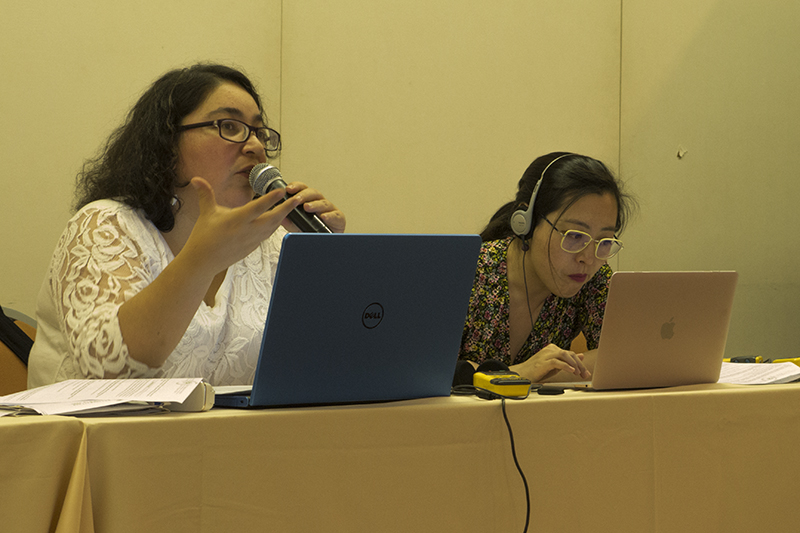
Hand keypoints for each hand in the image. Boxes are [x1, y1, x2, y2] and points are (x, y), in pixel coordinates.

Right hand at [184, 177, 302, 275]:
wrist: (203, 261)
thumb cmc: (203, 236)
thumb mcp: (206, 213)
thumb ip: (205, 194)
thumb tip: (196, 179)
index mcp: (237, 220)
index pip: (258, 207)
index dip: (271, 198)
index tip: (282, 191)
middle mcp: (247, 231)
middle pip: (272, 219)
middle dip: (286, 209)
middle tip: (297, 200)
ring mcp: (251, 241)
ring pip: (272, 228)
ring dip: (283, 217)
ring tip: (292, 208)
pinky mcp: (252, 248)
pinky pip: (268, 235)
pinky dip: (275, 227)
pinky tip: (280, 220)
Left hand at [284, 182, 345, 232]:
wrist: (324, 243)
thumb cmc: (311, 231)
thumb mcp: (297, 226)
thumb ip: (289, 221)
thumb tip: (280, 217)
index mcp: (310, 200)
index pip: (303, 189)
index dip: (297, 187)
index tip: (288, 189)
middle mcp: (320, 202)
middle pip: (314, 193)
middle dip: (304, 195)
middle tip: (296, 199)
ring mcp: (330, 209)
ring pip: (323, 203)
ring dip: (315, 204)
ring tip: (307, 207)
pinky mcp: (338, 218)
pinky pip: (335, 215)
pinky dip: (329, 216)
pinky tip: (324, 217)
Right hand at [511, 343, 590, 382]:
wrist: (522, 374)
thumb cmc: (537, 370)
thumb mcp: (556, 365)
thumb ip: (567, 360)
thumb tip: (581, 356)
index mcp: (553, 349)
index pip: (570, 354)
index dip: (580, 363)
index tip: (585, 373)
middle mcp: (550, 349)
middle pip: (569, 353)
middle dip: (579, 364)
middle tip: (585, 374)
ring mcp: (546, 355)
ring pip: (564, 354)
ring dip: (574, 364)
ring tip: (578, 372)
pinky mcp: (543, 362)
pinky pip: (557, 362)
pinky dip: (565, 366)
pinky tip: (571, 371)